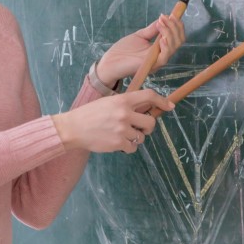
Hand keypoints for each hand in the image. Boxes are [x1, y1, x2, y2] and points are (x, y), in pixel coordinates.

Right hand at [51, 89, 173, 153]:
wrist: (73, 128)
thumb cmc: (90, 114)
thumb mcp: (109, 102)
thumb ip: (126, 104)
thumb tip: (146, 109)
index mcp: (123, 100)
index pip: (149, 96)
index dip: (162, 101)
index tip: (169, 106)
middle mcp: (125, 114)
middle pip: (151, 122)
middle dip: (148, 126)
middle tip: (140, 127)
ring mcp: (122, 129)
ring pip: (142, 137)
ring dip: (135, 137)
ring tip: (121, 135)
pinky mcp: (118, 143)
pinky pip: (133, 147)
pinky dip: (128, 147)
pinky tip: (117, 142)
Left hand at [95, 14, 185, 85]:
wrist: (110, 62)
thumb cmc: (123, 50)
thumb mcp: (140, 36)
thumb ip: (152, 29)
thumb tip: (163, 19)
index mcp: (161, 49)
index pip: (177, 37)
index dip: (176, 25)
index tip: (169, 14)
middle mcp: (162, 55)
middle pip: (179, 40)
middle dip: (174, 26)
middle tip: (164, 17)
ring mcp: (159, 60)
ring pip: (174, 46)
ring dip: (170, 32)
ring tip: (161, 23)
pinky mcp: (153, 64)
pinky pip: (166, 55)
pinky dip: (166, 44)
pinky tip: (161, 36)